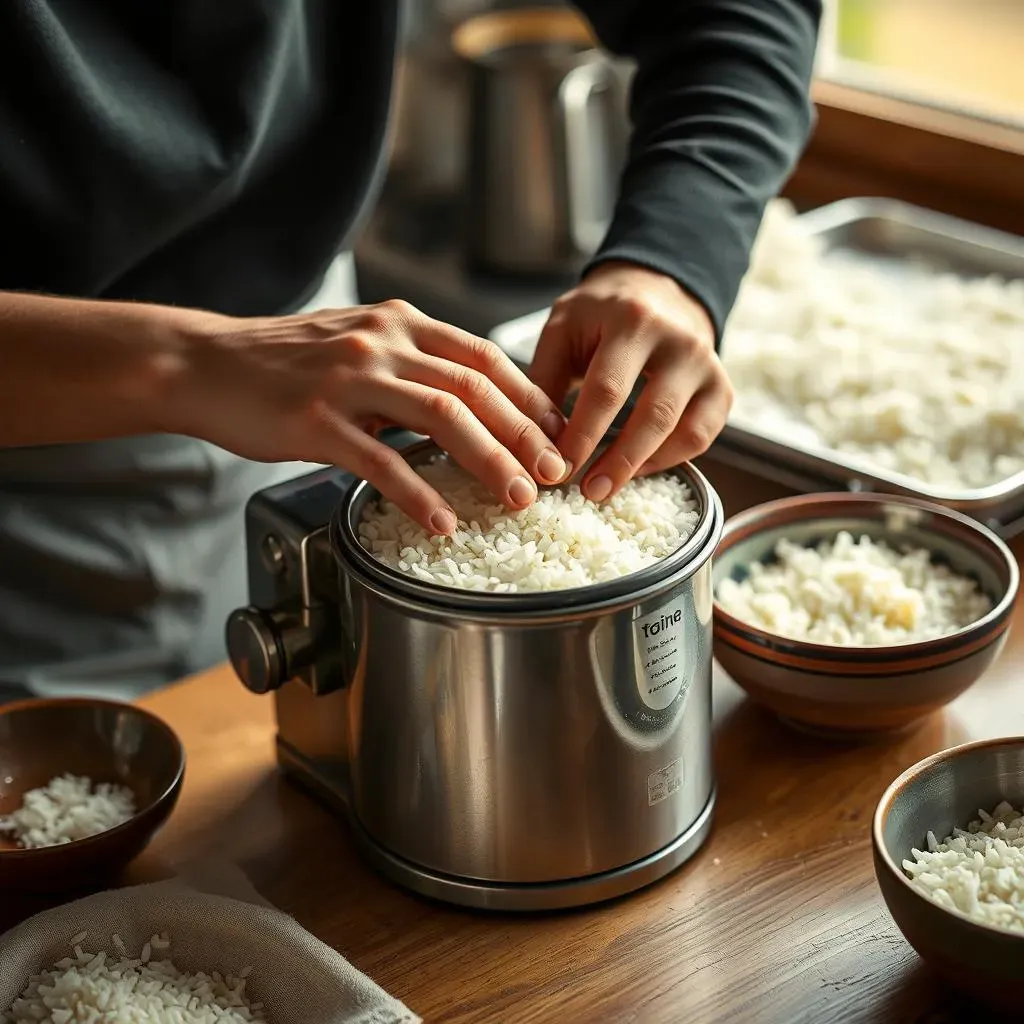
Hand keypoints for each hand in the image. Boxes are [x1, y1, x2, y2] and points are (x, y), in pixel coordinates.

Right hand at [171, 300, 566, 533]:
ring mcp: (349, 378)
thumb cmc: (285, 361)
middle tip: (554, 473)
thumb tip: (471, 406)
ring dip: (488, 460)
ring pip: (441, 416)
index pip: (484, 356)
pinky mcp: (316, 420)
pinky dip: (416, 494)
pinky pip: (380, 461)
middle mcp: (382, 342)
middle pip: (474, 386)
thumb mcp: (359, 342)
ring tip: (517, 496)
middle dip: (524, 433)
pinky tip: (441, 521)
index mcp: (400, 323)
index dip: (529, 397)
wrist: (206, 363)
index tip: (557, 433)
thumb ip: (413, 365)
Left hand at [529, 261, 732, 500]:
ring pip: (684, 432)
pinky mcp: (721, 388)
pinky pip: (701, 437)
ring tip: (606, 486)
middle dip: (619, 461)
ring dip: (643, 467)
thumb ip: (545, 380)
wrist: (655, 288)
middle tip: (589, 491)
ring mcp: (708, 365)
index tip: (558, 469)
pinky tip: (636, 468)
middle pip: (654, 415)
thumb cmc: (599, 314)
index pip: (608, 389)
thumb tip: (541, 443)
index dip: (583, 436)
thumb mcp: (562, 329)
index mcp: (633, 320)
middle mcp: (680, 341)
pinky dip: (668, 460)